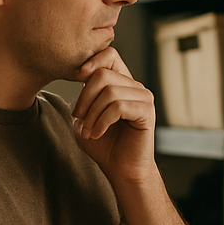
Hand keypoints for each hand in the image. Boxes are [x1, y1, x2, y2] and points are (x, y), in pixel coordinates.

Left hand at [72, 47, 155, 183]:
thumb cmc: (104, 145)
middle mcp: (135, 87)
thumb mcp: (85, 117)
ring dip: (92, 114)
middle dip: (84, 97)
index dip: (91, 61)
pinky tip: (97, 133)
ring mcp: (144, 98)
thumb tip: (77, 72)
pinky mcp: (147, 112)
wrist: (121, 169)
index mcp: (122, 83)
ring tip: (88, 131)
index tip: (76, 77)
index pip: (109, 55)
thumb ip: (83, 96)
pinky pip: (118, 107)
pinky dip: (102, 122)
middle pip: (103, 74)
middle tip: (78, 118)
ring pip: (109, 91)